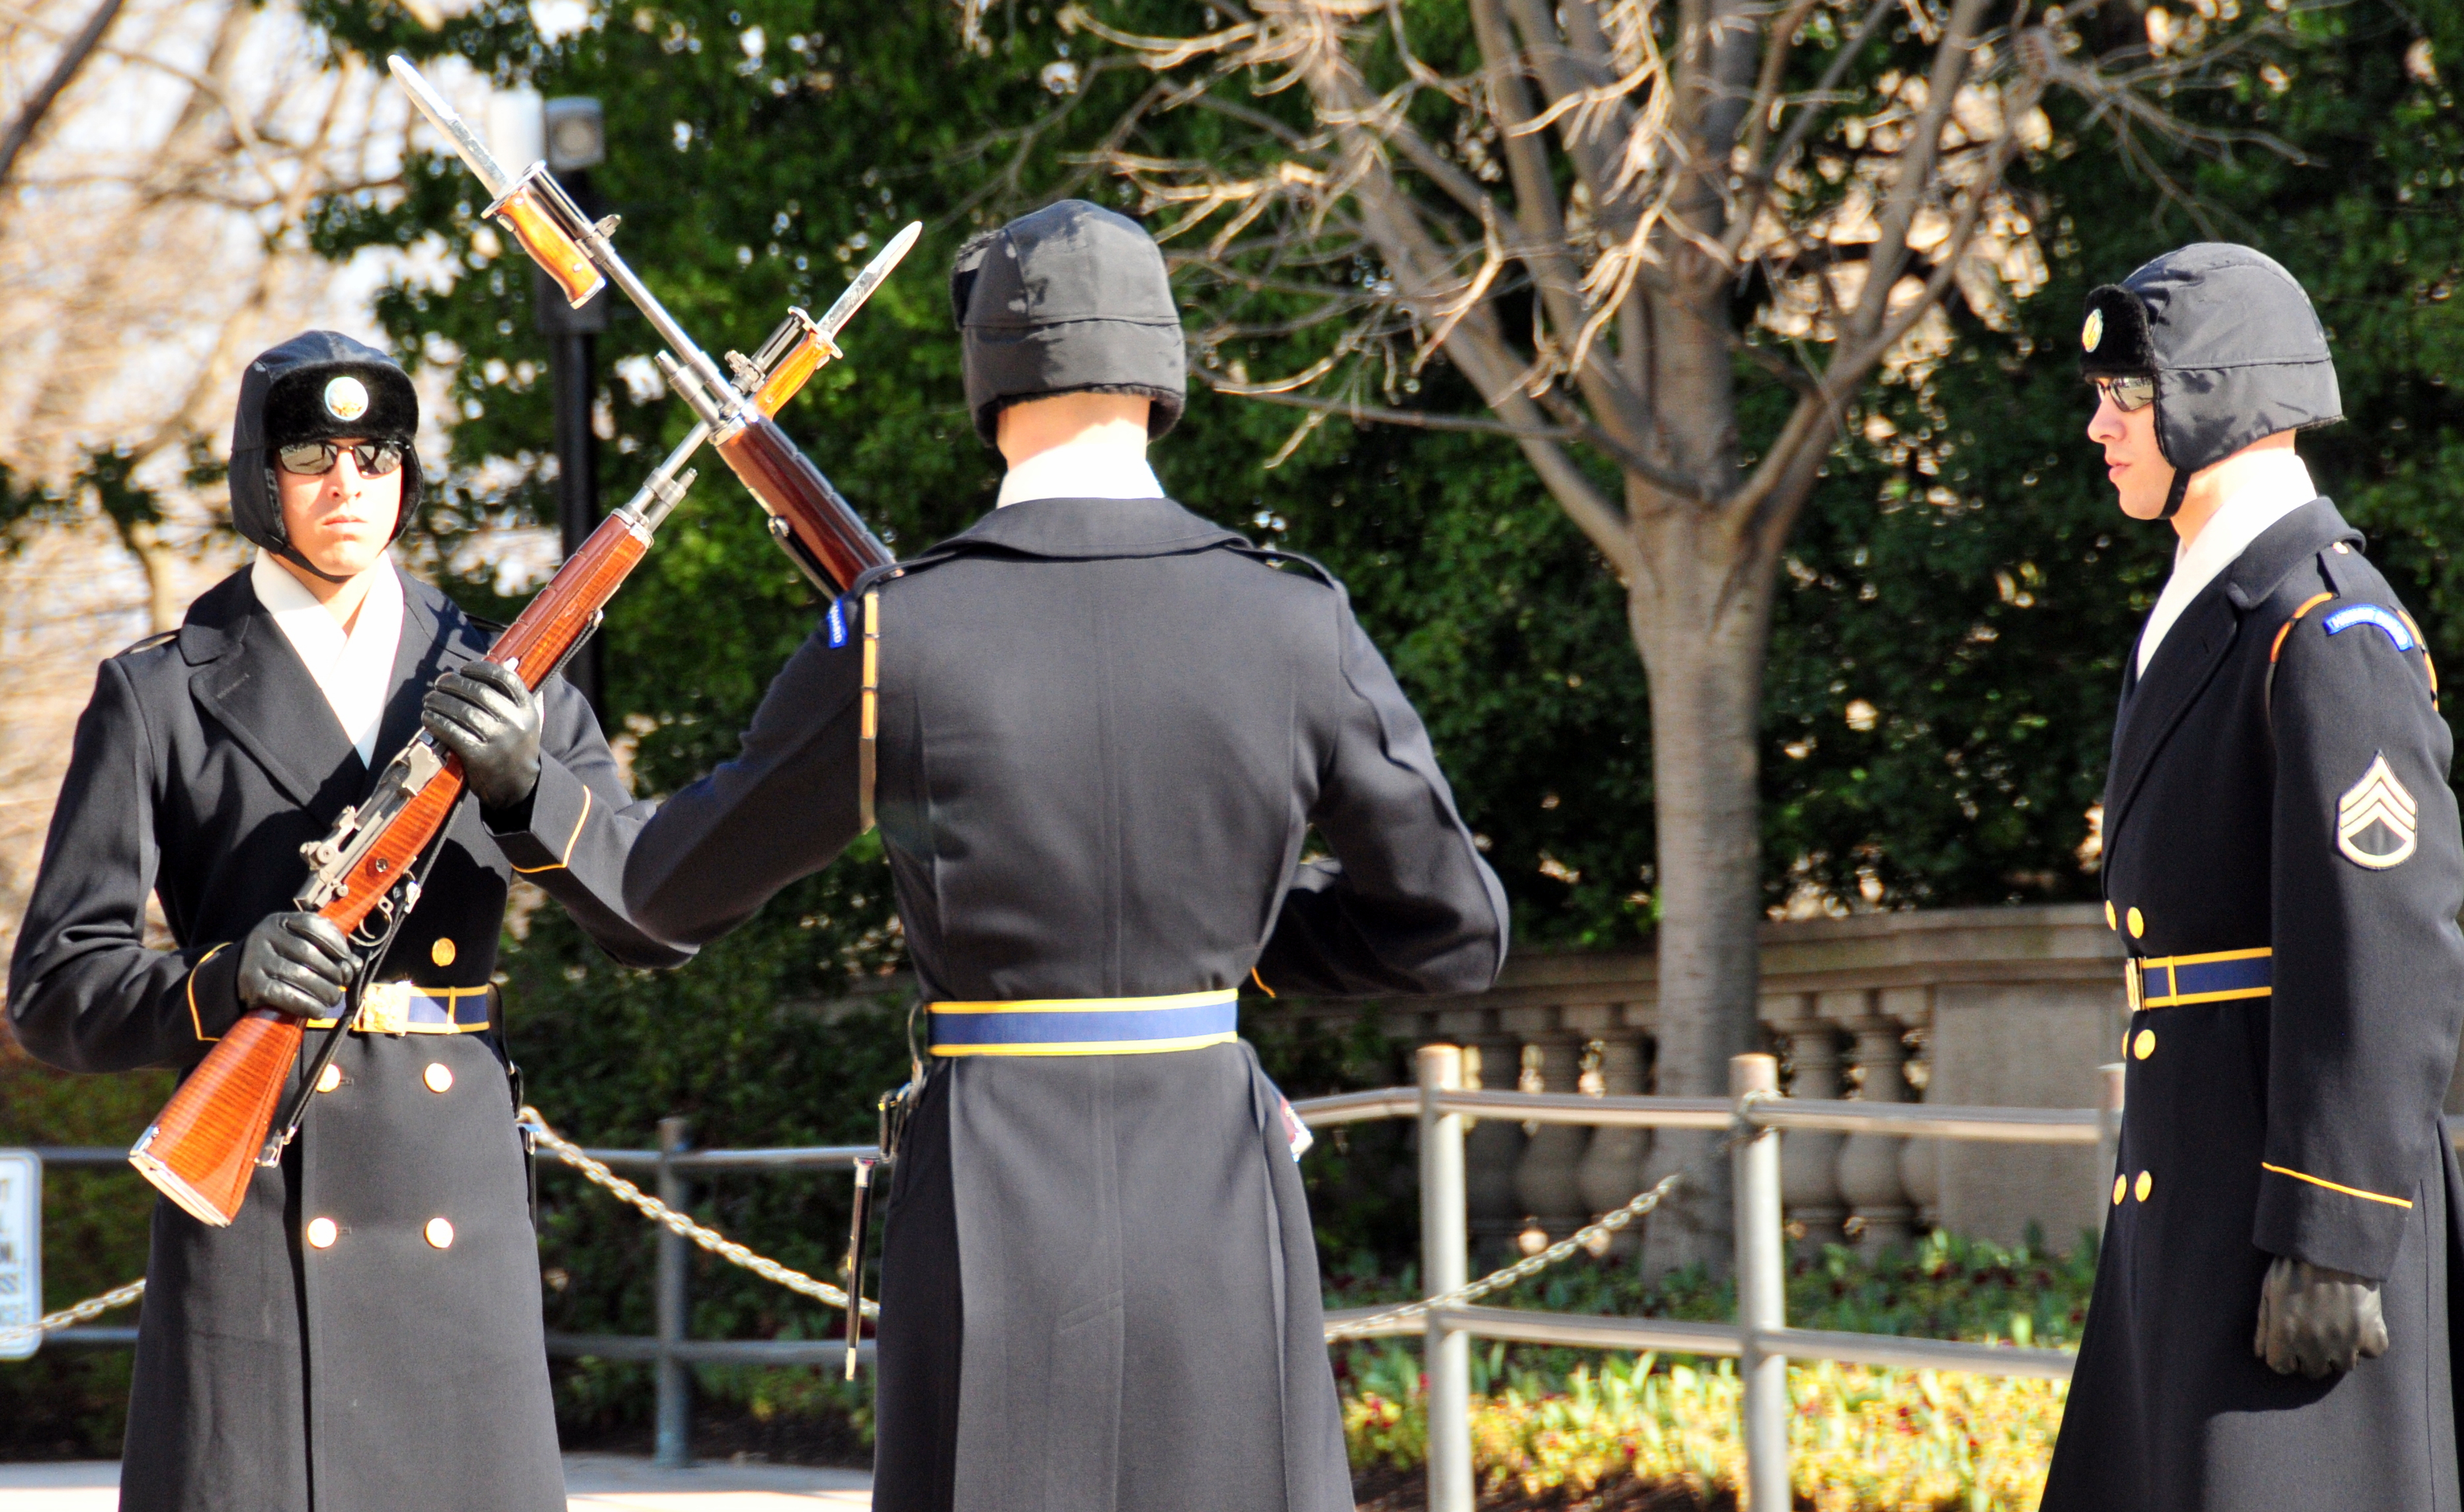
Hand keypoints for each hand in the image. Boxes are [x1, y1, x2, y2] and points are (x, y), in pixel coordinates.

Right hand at [235, 912, 354, 1018]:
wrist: (238, 976)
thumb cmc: (281, 958)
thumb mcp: (299, 944)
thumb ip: (327, 949)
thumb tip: (356, 965)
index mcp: (279, 921)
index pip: (313, 925)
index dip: (336, 942)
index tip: (349, 960)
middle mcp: (264, 936)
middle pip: (309, 952)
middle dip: (333, 970)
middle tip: (344, 983)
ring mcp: (256, 959)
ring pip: (300, 975)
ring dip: (324, 991)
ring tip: (334, 998)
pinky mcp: (252, 983)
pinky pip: (286, 995)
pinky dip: (307, 1005)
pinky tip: (318, 1011)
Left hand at [423, 659, 541, 813]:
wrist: (519, 786)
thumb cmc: (518, 746)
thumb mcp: (528, 719)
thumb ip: (518, 692)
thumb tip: (507, 659)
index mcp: (528, 709)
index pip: (505, 678)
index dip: (481, 668)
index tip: (464, 668)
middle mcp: (515, 723)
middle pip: (478, 692)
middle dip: (453, 683)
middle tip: (439, 683)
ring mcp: (498, 741)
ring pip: (462, 711)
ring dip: (439, 701)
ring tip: (429, 699)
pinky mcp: (479, 757)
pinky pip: (452, 732)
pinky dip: (436, 722)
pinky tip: (428, 717)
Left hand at [2254, 1253, 2388, 1377]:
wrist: (2332, 1244)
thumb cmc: (2294, 1265)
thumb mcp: (2269, 1292)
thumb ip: (2264, 1327)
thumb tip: (2259, 1355)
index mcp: (2285, 1334)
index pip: (2281, 1367)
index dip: (2284, 1355)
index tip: (2289, 1344)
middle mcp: (2316, 1344)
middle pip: (2314, 1370)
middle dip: (2311, 1356)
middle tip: (2315, 1332)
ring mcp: (2346, 1341)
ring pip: (2343, 1365)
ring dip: (2339, 1351)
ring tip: (2336, 1325)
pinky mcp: (2372, 1332)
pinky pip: (2371, 1352)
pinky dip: (2367, 1341)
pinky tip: (2358, 1321)